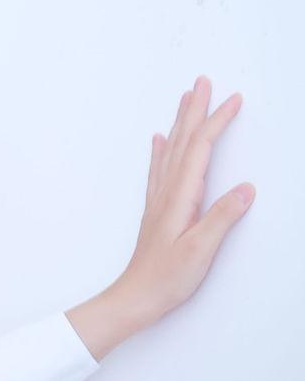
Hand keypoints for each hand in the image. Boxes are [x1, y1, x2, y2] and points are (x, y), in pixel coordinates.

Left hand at [117, 76, 254, 327]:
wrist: (134, 299)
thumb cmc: (165, 279)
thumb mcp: (201, 250)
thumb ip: (222, 217)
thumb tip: (246, 189)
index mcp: (180, 196)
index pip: (201, 148)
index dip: (217, 121)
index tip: (234, 99)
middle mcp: (167, 192)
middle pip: (182, 140)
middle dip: (195, 109)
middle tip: (202, 81)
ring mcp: (160, 200)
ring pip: (171, 150)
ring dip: (180, 122)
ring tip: (185, 98)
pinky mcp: (157, 211)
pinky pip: (159, 169)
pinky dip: (161, 149)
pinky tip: (159, 140)